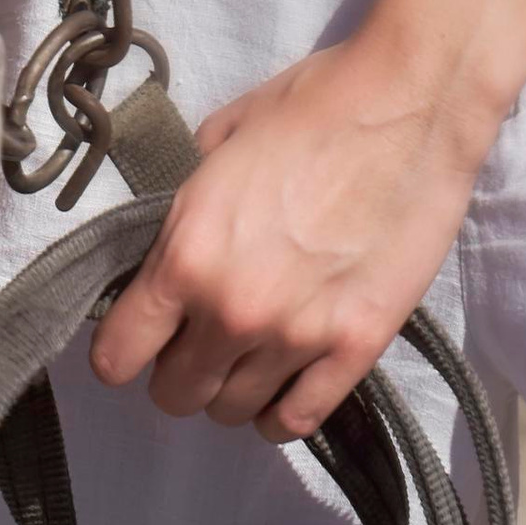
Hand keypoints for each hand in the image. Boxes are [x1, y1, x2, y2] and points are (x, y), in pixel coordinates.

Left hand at [87, 30, 496, 443]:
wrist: (408, 102)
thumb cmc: (312, 104)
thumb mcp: (220, 138)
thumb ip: (186, 203)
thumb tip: (169, 239)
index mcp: (188, 252)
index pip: (117, 354)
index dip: (121, 347)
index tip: (139, 333)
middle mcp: (232, 310)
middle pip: (174, 395)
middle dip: (177, 368)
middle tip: (199, 334)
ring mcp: (297, 337)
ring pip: (232, 413)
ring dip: (229, 387)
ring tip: (247, 352)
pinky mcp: (356, 350)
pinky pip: (296, 422)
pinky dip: (281, 410)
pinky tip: (284, 380)